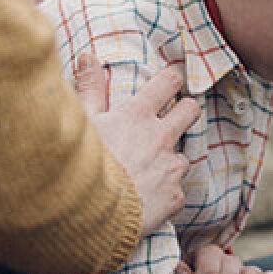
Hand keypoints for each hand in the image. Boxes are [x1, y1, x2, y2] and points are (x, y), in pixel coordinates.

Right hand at [75, 55, 199, 231]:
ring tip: (147, 172)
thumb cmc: (81, 166)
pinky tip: (146, 199)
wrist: (89, 217)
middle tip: (170, 121)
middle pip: (190, 110)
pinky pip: (177, 191)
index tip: (169, 84)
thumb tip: (88, 56)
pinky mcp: (175, 197)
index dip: (171, 80)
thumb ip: (90, 89)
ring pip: (184, 156)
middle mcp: (161, 137)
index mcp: (138, 115)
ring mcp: (171, 168)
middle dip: (185, 111)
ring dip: (170, 161)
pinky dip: (165, 194)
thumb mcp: (82, 123)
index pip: (168, 82)